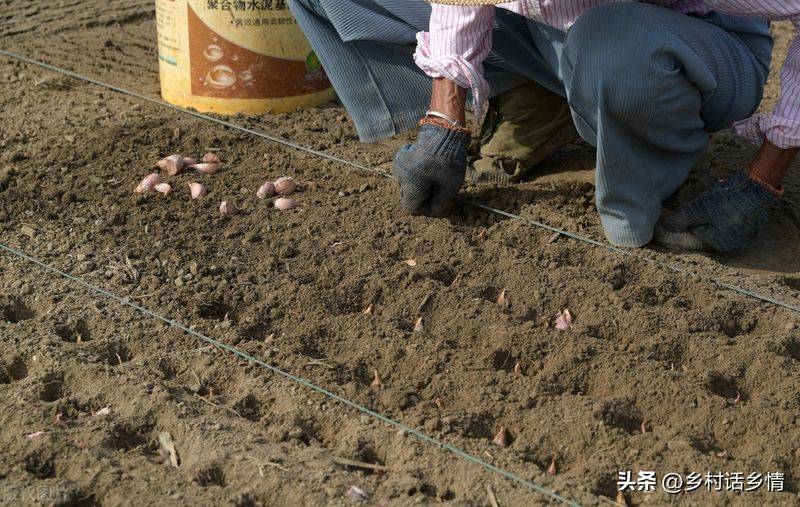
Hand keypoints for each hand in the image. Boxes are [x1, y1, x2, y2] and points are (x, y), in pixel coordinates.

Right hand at [393, 123, 469, 216]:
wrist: (443, 130)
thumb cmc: (449, 159)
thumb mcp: (451, 184)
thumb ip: (441, 202)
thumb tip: (437, 212)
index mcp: (410, 184)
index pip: (412, 208)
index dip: (427, 209)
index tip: (441, 201)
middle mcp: (400, 176)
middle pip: (409, 197)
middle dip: (424, 197)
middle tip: (441, 189)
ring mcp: (398, 166)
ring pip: (408, 186)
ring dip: (420, 186)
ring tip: (436, 176)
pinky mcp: (401, 158)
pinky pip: (406, 174)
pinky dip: (416, 175)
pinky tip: (428, 167)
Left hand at [656, 170, 777, 252]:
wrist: (758, 184)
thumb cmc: (727, 200)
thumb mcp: (698, 209)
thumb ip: (681, 219)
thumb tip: (666, 227)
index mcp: (724, 245)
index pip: (698, 230)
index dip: (698, 214)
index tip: (706, 205)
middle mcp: (739, 244)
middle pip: (710, 226)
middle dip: (709, 212)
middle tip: (716, 201)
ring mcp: (750, 232)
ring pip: (722, 218)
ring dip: (720, 207)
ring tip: (726, 198)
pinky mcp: (756, 219)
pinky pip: (737, 213)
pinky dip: (733, 205)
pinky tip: (736, 197)